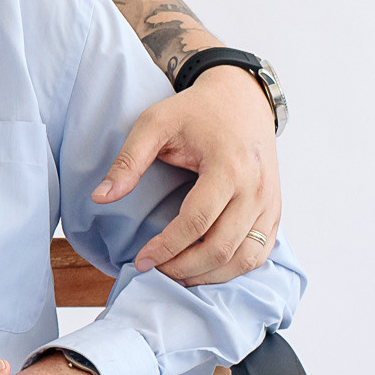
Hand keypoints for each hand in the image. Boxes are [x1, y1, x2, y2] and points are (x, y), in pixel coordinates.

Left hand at [93, 65, 278, 286]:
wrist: (242, 98)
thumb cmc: (196, 110)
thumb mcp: (154, 123)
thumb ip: (128, 161)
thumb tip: (99, 197)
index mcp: (229, 167)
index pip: (196, 222)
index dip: (167, 247)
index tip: (141, 261)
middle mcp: (257, 189)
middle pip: (222, 247)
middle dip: (184, 268)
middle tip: (155, 273)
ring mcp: (271, 202)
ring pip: (246, 257)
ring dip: (210, 276)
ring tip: (176, 276)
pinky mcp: (275, 210)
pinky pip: (261, 252)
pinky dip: (234, 268)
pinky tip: (205, 269)